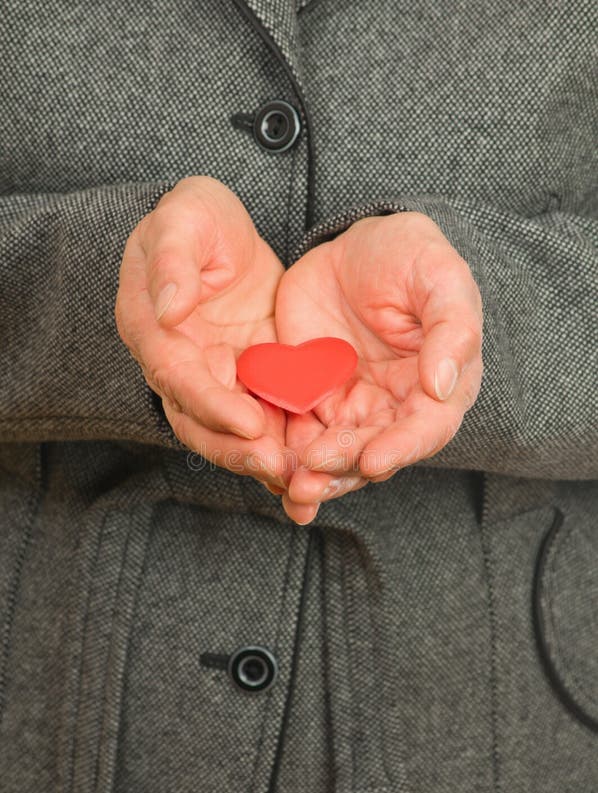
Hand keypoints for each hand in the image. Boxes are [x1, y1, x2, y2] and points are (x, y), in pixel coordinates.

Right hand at [116, 175, 294, 488]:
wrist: (222, 232)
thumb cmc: (195, 217)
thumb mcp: (184, 218)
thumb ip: (173, 261)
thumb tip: (169, 309)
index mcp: (153, 330)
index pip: (177, 376)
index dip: (210, 403)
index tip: (249, 423)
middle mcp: (180, 365)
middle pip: (201, 422)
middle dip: (238, 450)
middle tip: (278, 469)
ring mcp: (216, 379)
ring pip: (232, 432)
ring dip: (263, 460)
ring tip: (300, 483)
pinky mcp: (251, 382)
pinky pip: (266, 420)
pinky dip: (286, 447)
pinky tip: (315, 472)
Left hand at [274, 211, 483, 521]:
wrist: (352, 246)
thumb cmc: (409, 256)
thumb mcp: (440, 276)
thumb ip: (452, 327)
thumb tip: (443, 385)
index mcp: (440, 386)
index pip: (426, 429)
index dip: (401, 448)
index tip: (373, 460)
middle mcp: (398, 408)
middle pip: (374, 451)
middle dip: (344, 469)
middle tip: (311, 476)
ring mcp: (354, 408)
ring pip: (336, 456)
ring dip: (314, 476)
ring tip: (290, 487)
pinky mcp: (313, 401)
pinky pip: (298, 436)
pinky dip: (284, 457)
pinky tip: (265, 469)